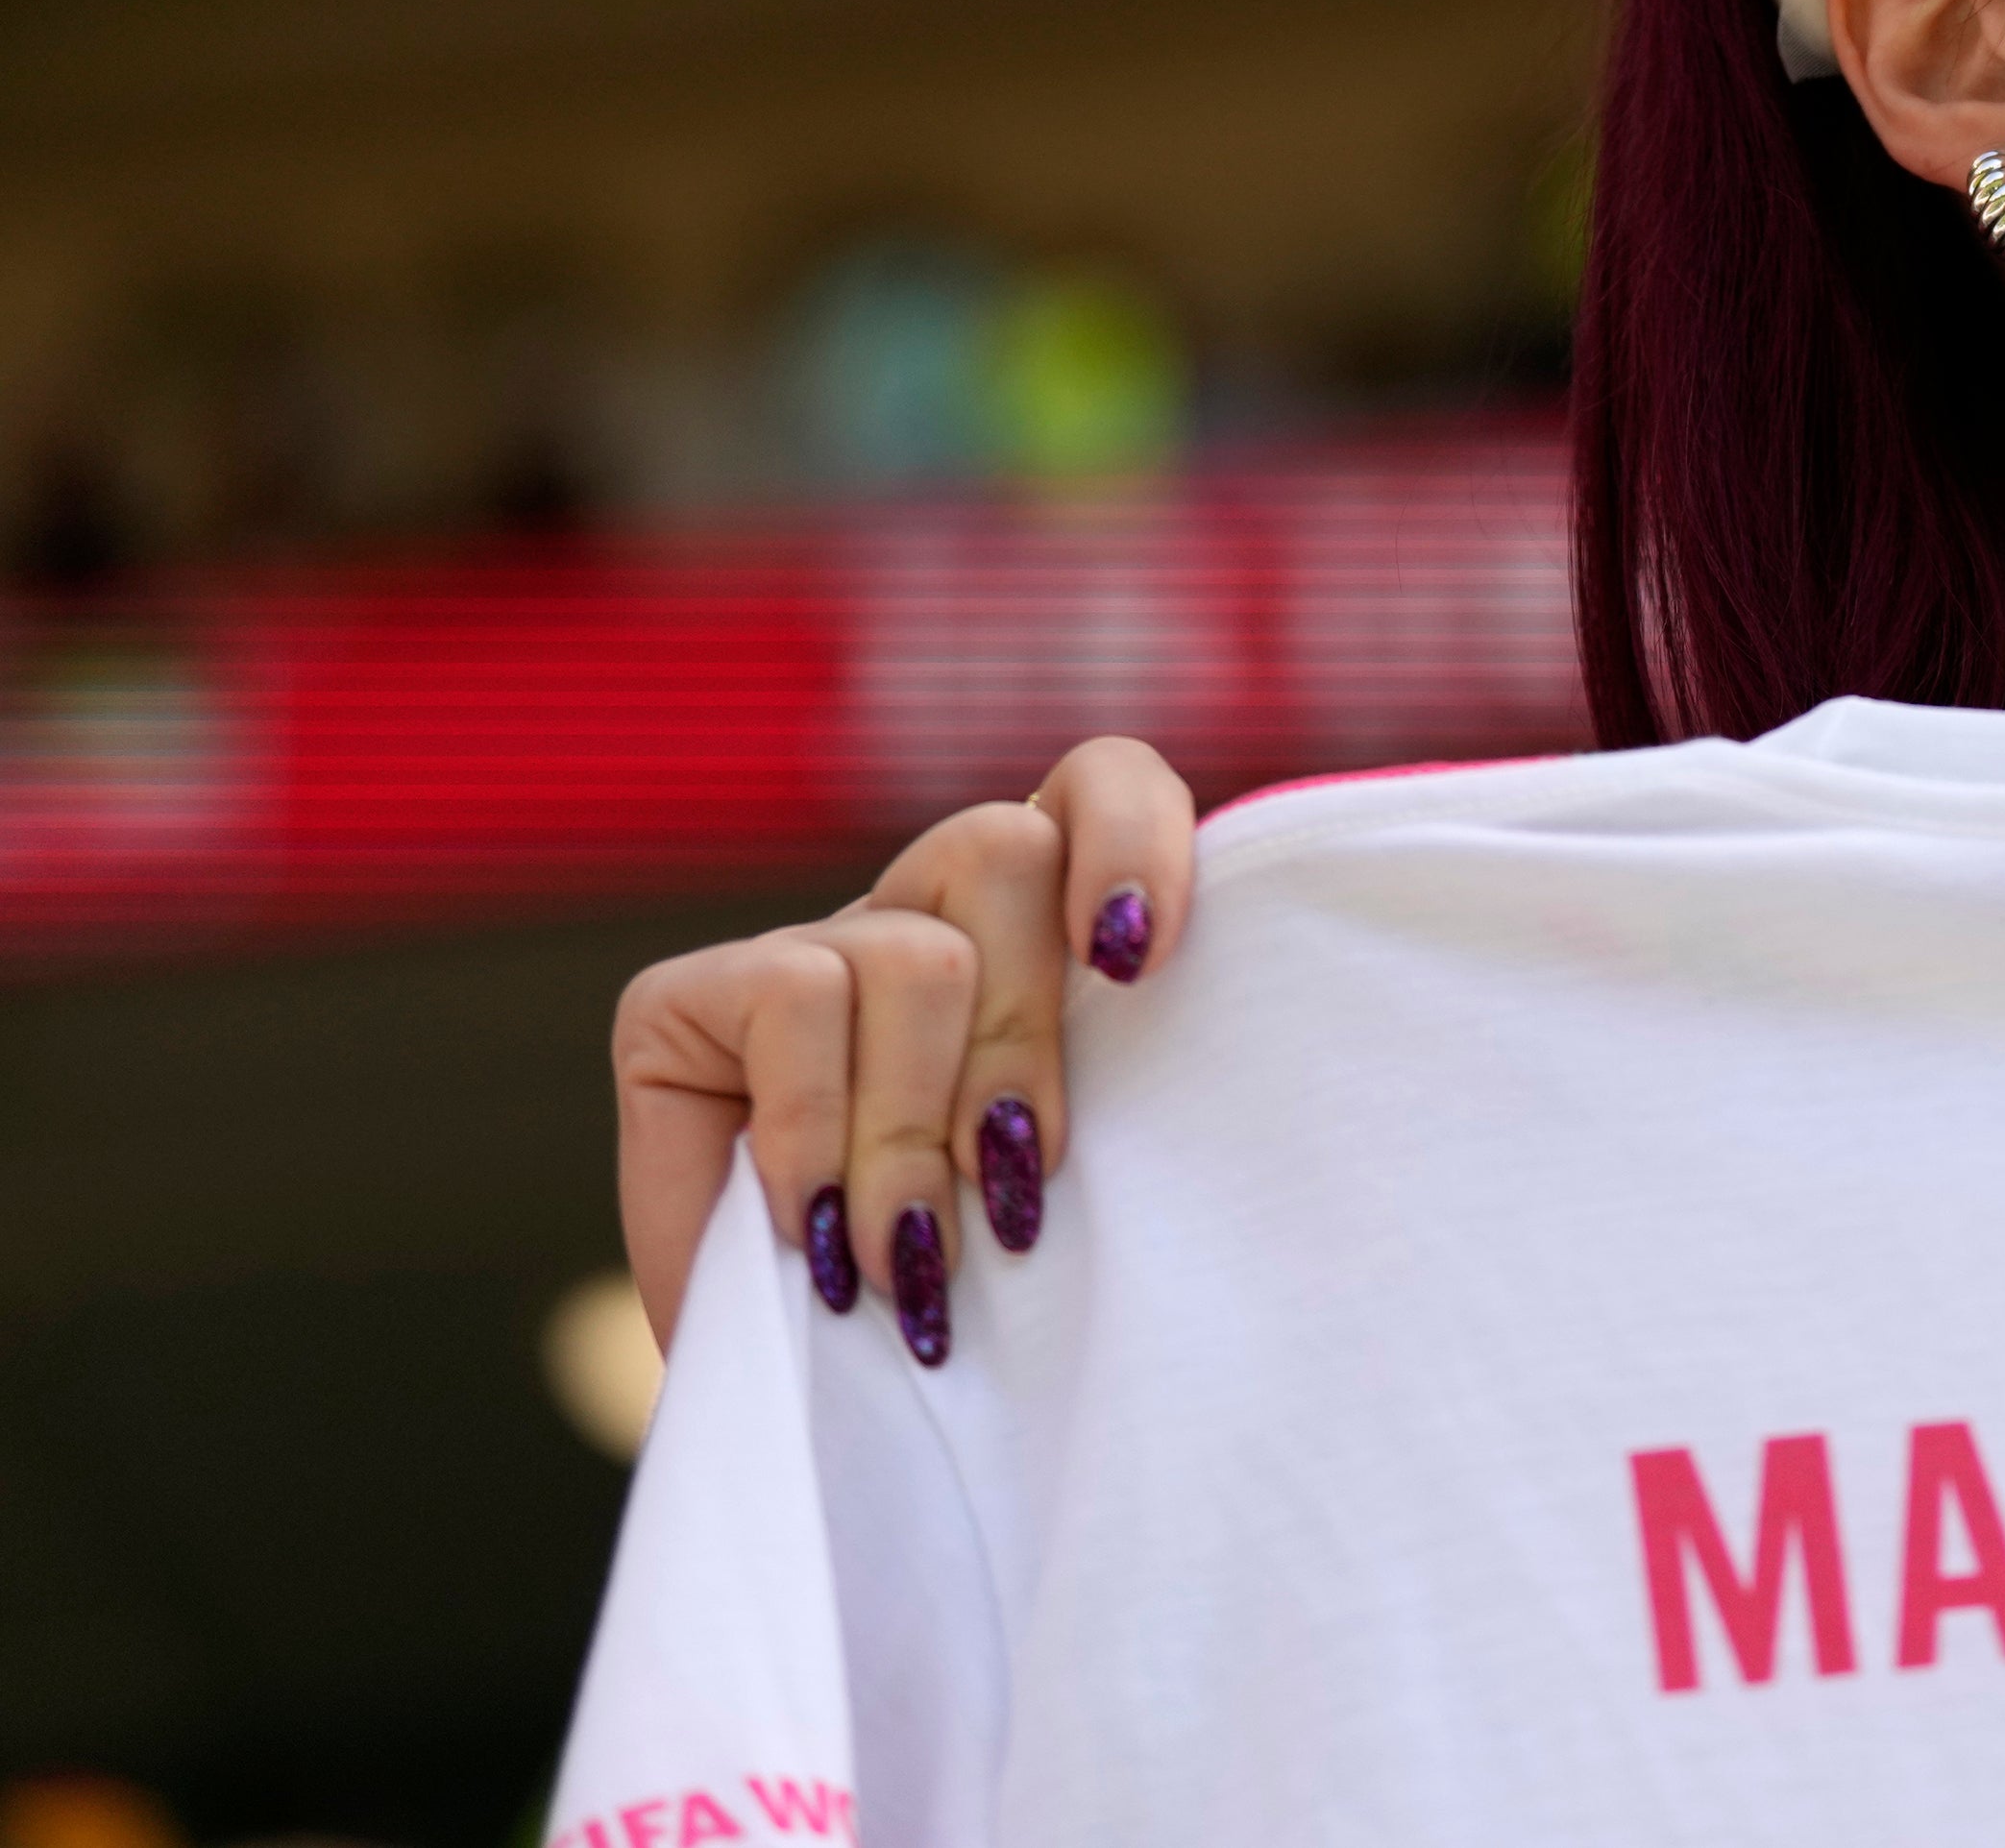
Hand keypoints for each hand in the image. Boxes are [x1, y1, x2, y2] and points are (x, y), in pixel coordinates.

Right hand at [611, 738, 1196, 1355]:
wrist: (803, 1400)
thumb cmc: (965, 1295)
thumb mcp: (1050, 1187)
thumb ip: (1089, 1101)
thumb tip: (1109, 1062)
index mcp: (1035, 928)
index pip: (1097, 785)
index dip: (1134, 839)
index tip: (1140, 961)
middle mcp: (917, 913)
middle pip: (1005, 851)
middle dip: (1019, 1043)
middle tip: (1008, 1195)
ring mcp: (802, 948)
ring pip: (916, 950)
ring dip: (916, 1121)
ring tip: (909, 1249)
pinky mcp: (682, 995)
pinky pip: (793, 1000)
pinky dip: (816, 1130)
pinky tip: (814, 1229)